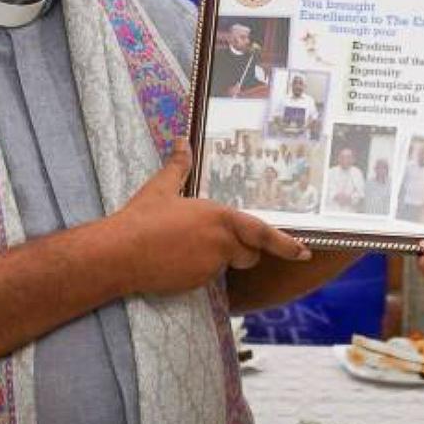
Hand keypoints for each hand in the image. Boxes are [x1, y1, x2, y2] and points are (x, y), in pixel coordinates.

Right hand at [112, 140, 309, 296]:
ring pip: (227, 266)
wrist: (119, 253)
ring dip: (218, 259)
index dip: (286, 244)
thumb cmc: (141, 218)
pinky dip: (198, 271)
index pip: (262, 233)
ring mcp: (210, 266)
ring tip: (185, 247)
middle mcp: (222, 242)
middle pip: (249, 253)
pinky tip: (175, 261)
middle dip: (241, 250)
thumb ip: (179, 166)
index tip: (304, 251)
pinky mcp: (197, 283)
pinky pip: (207, 278)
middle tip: (213, 241)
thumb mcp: (162, 187)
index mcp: (219, 216)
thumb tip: (182, 141)